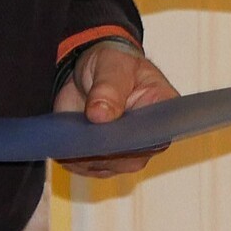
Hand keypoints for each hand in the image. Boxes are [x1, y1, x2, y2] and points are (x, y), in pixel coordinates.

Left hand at [52, 41, 179, 177]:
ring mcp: (124, 152)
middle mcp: (147, 139)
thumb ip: (109, 88)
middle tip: (85, 130)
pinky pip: (84, 166)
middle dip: (104, 149)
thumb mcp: (113, 65)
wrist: (92, 69)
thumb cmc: (114, 64)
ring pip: (105, 167)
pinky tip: (67, 140)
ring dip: (85, 153)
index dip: (133, 141)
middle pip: (130, 159)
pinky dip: (72, 157)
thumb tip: (100, 114)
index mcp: (163, 113)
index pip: (155, 137)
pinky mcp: (101, 157)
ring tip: (74, 129)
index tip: (110, 134)